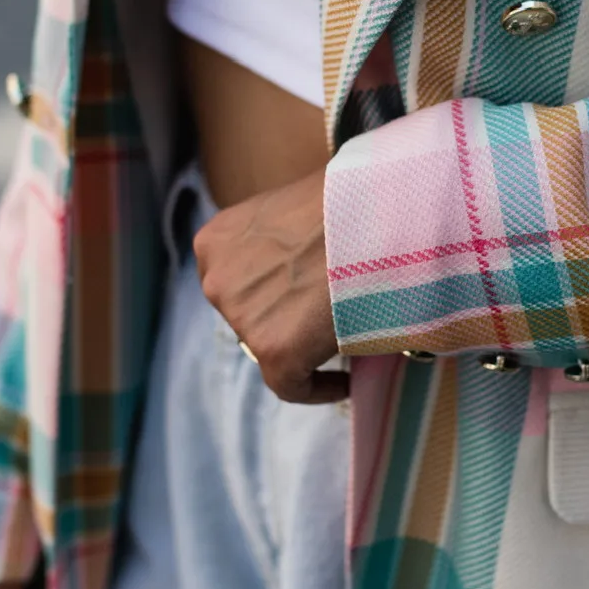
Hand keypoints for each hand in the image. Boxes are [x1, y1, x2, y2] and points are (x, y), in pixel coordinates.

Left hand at [193, 167, 346, 403]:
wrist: (373, 215)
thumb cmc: (347, 201)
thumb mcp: (291, 208)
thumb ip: (280, 239)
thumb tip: (307, 262)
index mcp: (215, 242)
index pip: (237, 284)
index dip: (270, 295)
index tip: (297, 305)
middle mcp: (216, 281)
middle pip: (251, 314)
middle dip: (284, 316)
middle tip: (325, 311)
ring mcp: (242, 317)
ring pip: (274, 346)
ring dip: (303, 344)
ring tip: (344, 332)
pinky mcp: (273, 351)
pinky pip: (292, 386)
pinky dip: (318, 387)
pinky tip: (346, 382)